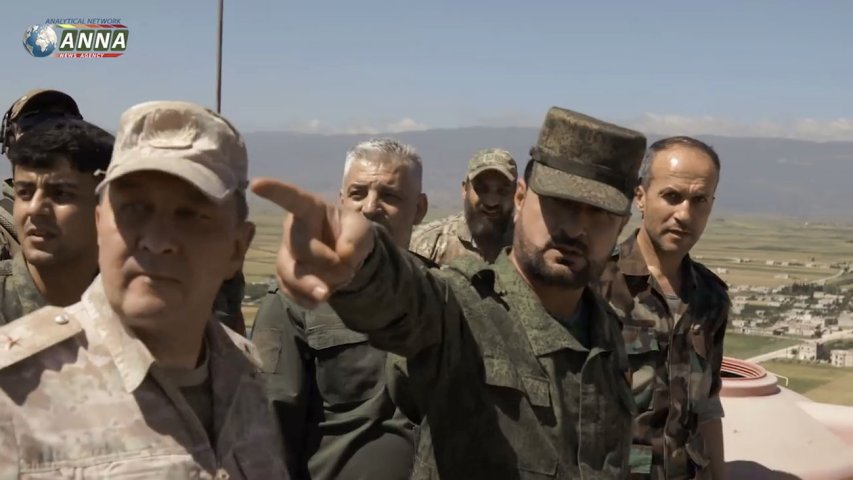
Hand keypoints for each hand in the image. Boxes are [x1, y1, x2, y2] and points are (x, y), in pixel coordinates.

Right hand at [250, 178, 374, 307]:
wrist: (348, 258)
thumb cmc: (351, 233)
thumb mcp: (362, 230)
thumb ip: (356, 239)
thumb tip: (342, 255)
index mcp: (310, 209)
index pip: (292, 198)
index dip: (275, 191)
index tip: (256, 184)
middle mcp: (293, 229)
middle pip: (299, 248)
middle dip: (326, 262)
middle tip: (347, 268)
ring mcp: (286, 253)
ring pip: (288, 272)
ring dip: (311, 286)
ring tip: (327, 293)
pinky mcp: (285, 276)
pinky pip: (288, 290)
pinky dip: (305, 298)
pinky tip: (318, 299)